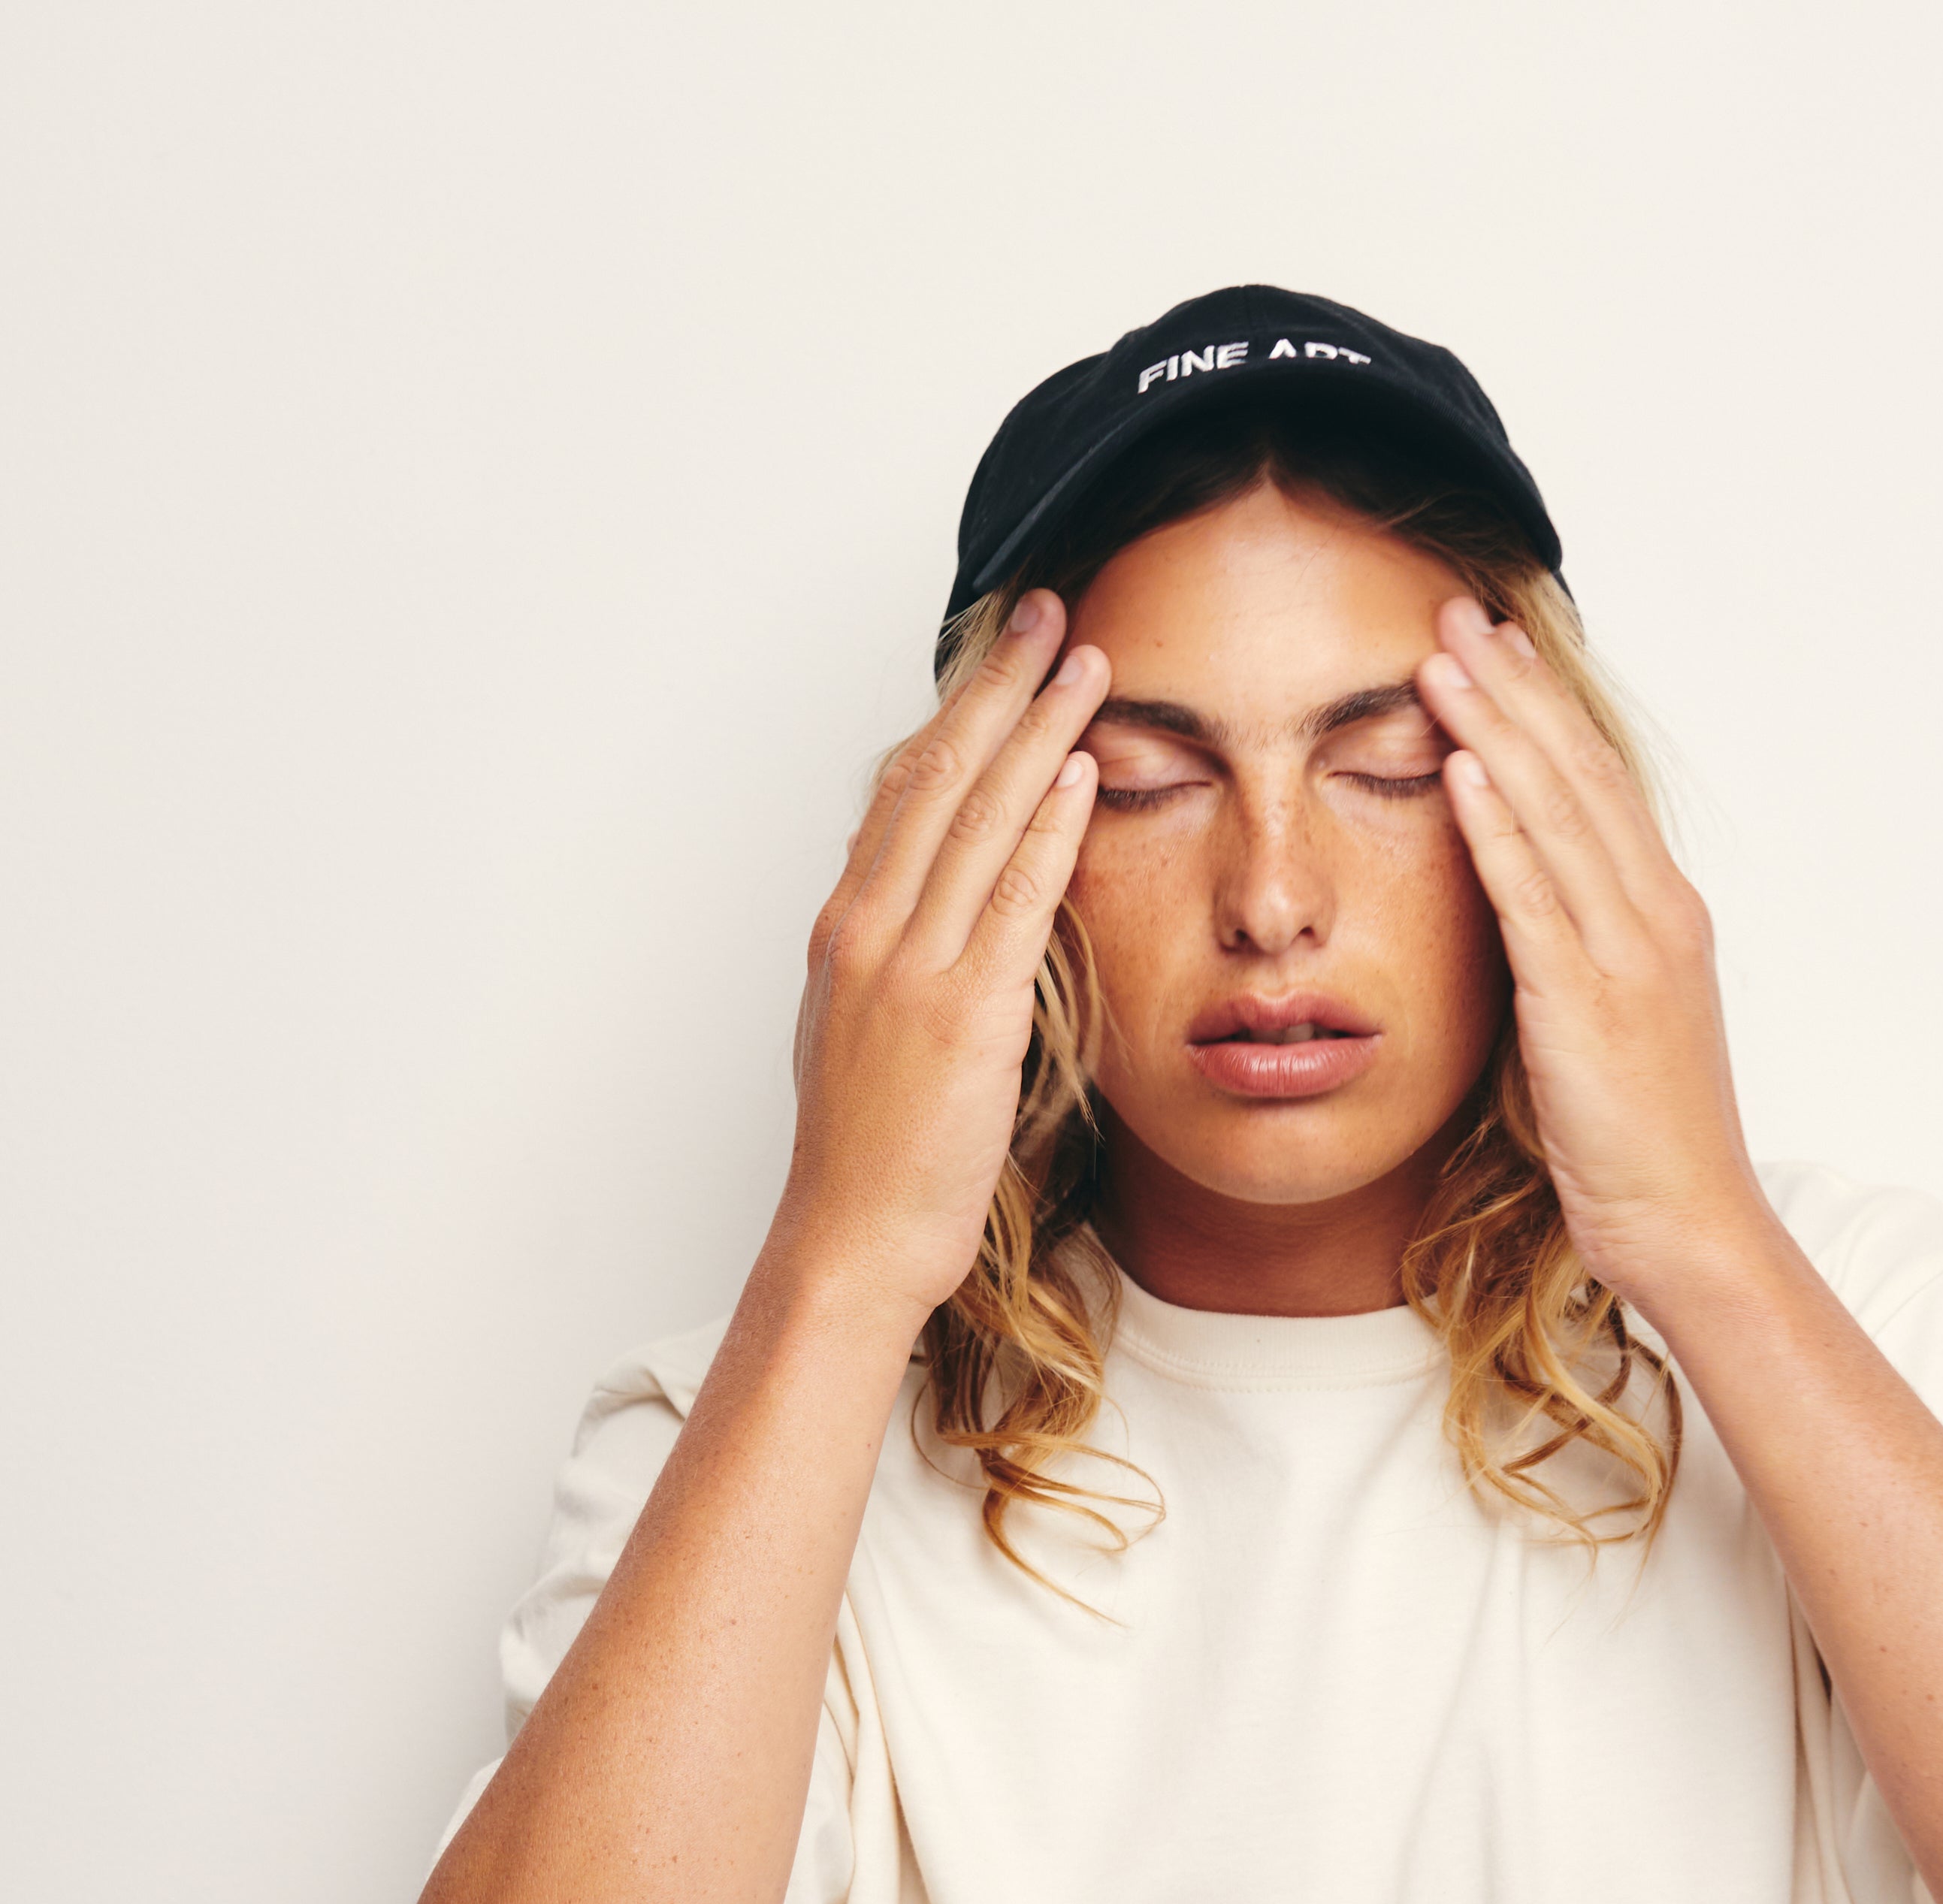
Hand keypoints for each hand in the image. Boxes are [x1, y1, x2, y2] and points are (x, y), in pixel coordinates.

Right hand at [785, 592, 1108, 1317]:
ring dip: (1037, 729)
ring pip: (976, 817)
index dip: (951, 712)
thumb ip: (898, 964)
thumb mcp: (866, 1037)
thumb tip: (930, 917)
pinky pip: (1012, 897)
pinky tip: (1082, 771)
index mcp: (844, 931)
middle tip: (1047, 614)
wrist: (852, 1239)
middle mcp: (868, 931)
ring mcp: (910, 967)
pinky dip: (1049, 825)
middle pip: (934, 775)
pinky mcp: (962, 1014)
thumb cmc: (869, 1159)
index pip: (899, 793)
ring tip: (1086, 662)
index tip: (996, 654)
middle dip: (996, 686)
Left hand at [1417, 600, 1767, 1316]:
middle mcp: (1654, 917)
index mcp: (1663, 917)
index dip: (1545, 710)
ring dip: (1496, 729)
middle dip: (1514, 689)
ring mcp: (1626, 955)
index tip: (1495, 649)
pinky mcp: (1587, 1004)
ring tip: (1442, 659)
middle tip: (1458, 614)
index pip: (1597, 786)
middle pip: (1577, 774)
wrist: (1690, 1224)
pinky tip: (1462, 767)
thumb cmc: (1645, 1143)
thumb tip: (1525, 919)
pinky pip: (1534, 897)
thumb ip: (1575, 959)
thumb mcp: (1608, 1029)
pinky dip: (1498, 827)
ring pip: (1555, 815)